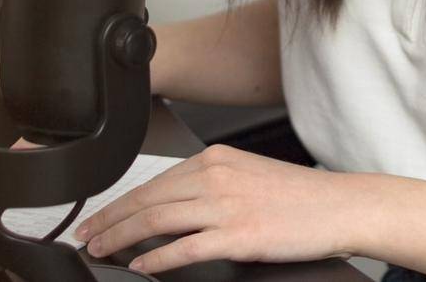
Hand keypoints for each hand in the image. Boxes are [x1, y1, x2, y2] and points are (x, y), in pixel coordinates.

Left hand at [74, 143, 361, 273]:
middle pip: (147, 200)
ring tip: (101, 252)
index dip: (119, 203)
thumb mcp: (247, 176)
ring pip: (157, 221)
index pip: (153, 182)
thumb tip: (172, 207)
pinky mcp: (238, 235)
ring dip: (122, 238)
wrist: (339, 207)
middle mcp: (216, 177)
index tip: (99, 218)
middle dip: (110, 221)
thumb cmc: (299, 197)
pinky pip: (185, 248)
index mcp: (216, 160)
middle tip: (86, 238)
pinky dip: (157, 258)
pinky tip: (140, 266)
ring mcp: (226, 206)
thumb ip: (210, 186)